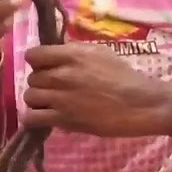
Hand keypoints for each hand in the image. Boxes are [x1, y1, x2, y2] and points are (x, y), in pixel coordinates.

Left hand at [22, 43, 171, 141]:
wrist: (141, 104)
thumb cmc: (125, 78)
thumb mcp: (101, 54)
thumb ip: (75, 52)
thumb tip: (56, 53)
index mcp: (72, 55)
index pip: (33, 54)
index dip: (37, 62)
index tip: (46, 69)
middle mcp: (63, 74)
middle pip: (32, 78)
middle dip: (41, 84)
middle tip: (54, 90)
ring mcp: (61, 98)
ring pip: (29, 97)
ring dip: (37, 101)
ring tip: (50, 105)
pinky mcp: (63, 119)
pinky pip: (31, 118)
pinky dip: (33, 119)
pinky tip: (44, 119)